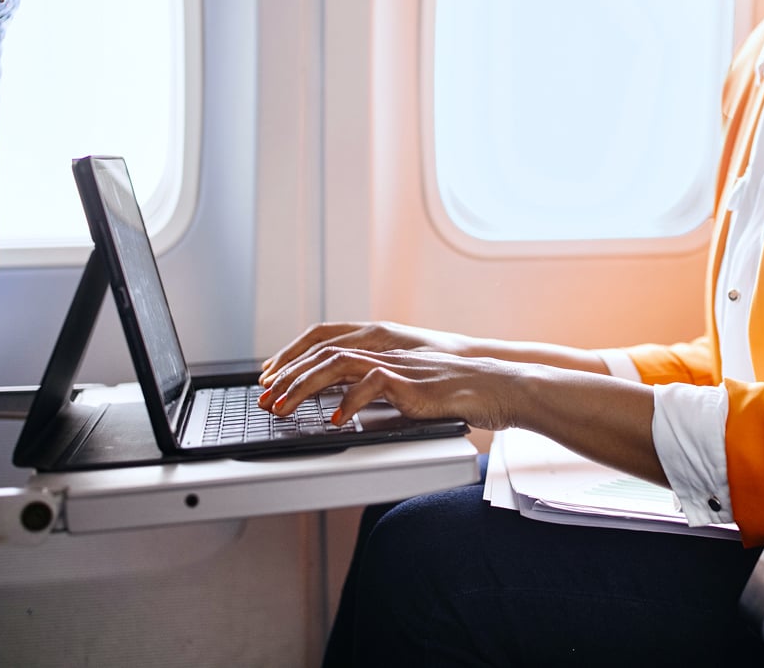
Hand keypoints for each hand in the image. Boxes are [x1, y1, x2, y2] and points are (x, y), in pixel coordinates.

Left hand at [257, 346, 519, 430]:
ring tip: (283, 407)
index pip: (328, 343)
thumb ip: (381, 389)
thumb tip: (346, 404)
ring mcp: (398, 365)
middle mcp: (386, 351)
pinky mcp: (412, 383)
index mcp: (384, 350)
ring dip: (305, 386)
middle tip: (264, 398)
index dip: (294, 358)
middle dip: (288, 375)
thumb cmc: (460, 391)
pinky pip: (372, 385)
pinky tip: (334, 421)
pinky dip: (347, 403)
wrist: (499, 387)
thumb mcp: (411, 387)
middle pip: (324, 352)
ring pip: (339, 363)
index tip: (270, 378)